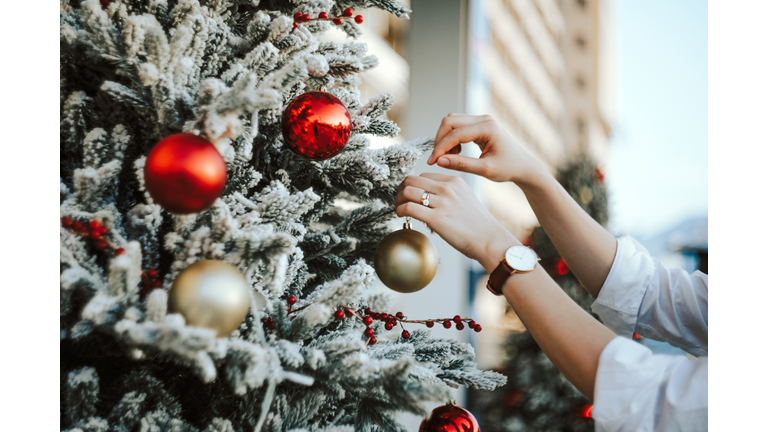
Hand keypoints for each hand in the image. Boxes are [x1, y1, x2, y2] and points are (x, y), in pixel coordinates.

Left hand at [395, 173, 519, 271]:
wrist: (490, 240)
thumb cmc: (478, 225)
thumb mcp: (465, 199)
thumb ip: (448, 194)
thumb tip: (427, 199)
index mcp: (454, 181)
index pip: (423, 176)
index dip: (412, 185)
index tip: (409, 196)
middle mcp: (447, 188)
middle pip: (412, 180)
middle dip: (401, 190)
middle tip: (399, 201)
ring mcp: (442, 202)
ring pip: (407, 192)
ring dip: (398, 200)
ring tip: (398, 209)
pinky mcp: (437, 218)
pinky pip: (409, 208)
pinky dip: (400, 210)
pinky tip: (401, 216)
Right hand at [427, 114, 543, 184]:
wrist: (522, 166)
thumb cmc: (508, 168)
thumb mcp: (485, 170)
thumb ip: (461, 164)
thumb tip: (439, 161)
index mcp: (488, 128)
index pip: (455, 134)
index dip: (441, 148)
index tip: (432, 162)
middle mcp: (484, 119)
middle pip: (450, 121)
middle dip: (440, 140)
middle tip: (437, 159)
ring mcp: (481, 120)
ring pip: (451, 122)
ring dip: (445, 139)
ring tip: (449, 157)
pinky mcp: (478, 124)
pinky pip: (457, 126)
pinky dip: (451, 139)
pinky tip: (456, 153)